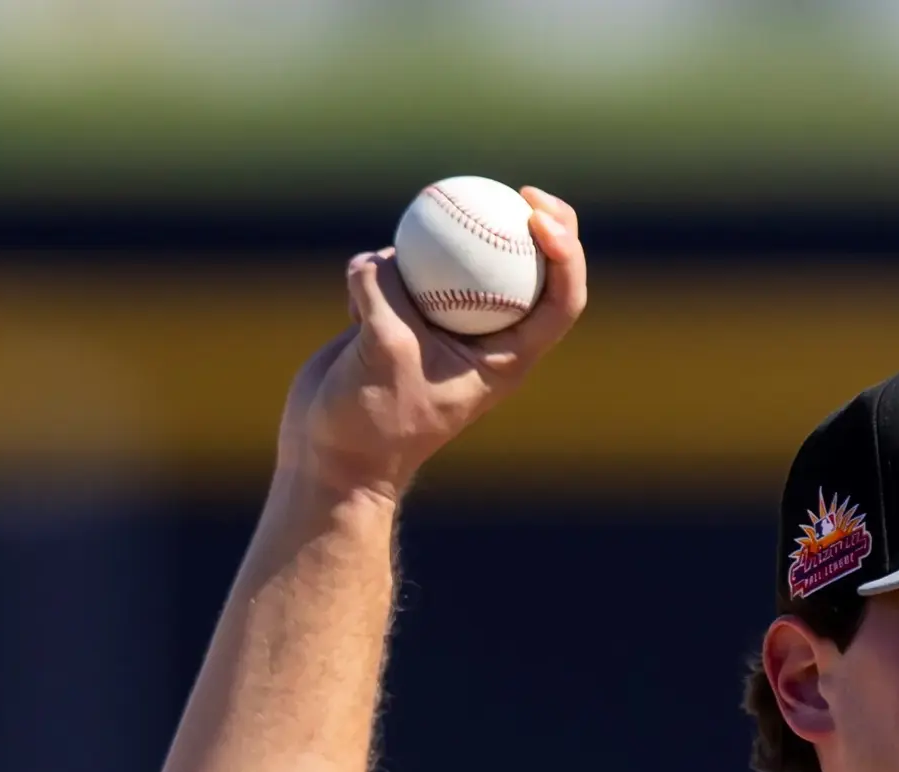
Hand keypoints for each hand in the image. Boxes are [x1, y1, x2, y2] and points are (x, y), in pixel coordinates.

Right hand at [278, 186, 588, 501]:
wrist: (331, 454)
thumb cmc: (373, 422)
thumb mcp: (385, 352)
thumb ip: (388, 294)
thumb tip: (385, 254)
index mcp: (507, 356)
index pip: (561, 301)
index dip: (567, 254)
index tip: (537, 218)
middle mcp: (482, 334)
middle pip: (527, 268)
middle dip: (535, 222)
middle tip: (517, 190)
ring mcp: (439, 321)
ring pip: (450, 259)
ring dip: (424, 250)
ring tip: (408, 247)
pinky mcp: (396, 313)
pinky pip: (393, 270)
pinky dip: (372, 276)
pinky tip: (353, 303)